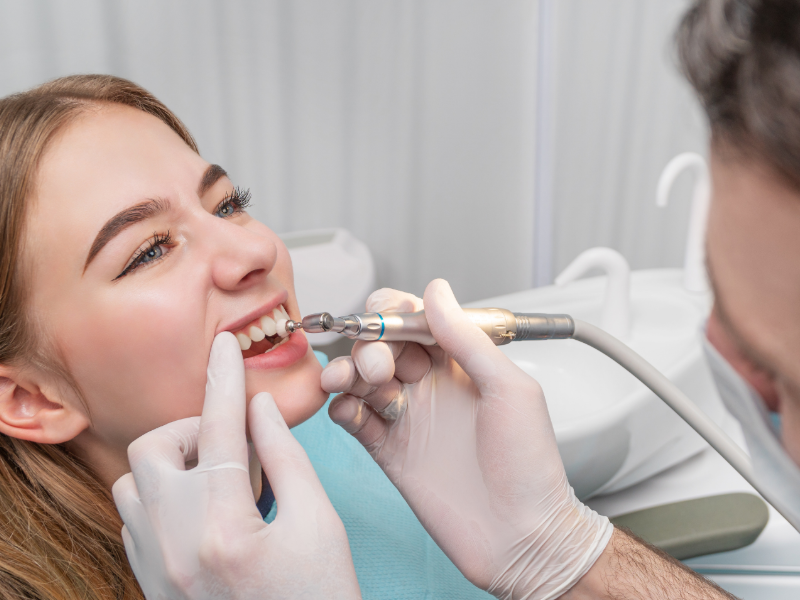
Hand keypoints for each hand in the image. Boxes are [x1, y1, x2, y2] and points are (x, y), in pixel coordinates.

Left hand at [113, 332, 360, 599]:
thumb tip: (258, 408)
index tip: (225, 344)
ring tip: (220, 479)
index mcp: (224, 531)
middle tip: (236, 445)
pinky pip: (134, 518)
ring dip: (174, 463)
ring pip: (133, 483)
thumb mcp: (320, 524)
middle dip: (194, 431)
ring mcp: (156, 569)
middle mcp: (175, 549)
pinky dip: (164, 497)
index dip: (225, 379)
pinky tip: (205, 508)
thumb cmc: (322, 598)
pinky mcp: (151, 583)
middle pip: (153, 450)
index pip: (219, 431)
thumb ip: (286, 457)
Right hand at [322, 280, 611, 599]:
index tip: (387, 321)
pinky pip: (353, 419)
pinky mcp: (389, 450)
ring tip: (350, 383)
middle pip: (381, 344)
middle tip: (381, 367)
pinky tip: (351, 412)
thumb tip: (436, 290)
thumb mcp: (509, 388)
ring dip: (348, 372)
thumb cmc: (529, 465)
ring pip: (360, 378)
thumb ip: (467, 339)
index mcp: (461, 362)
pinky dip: (343, 409)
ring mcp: (408, 417)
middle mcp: (431, 384)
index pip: (415, 320)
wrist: (520, 535)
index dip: (394, 314)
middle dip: (371, 346)